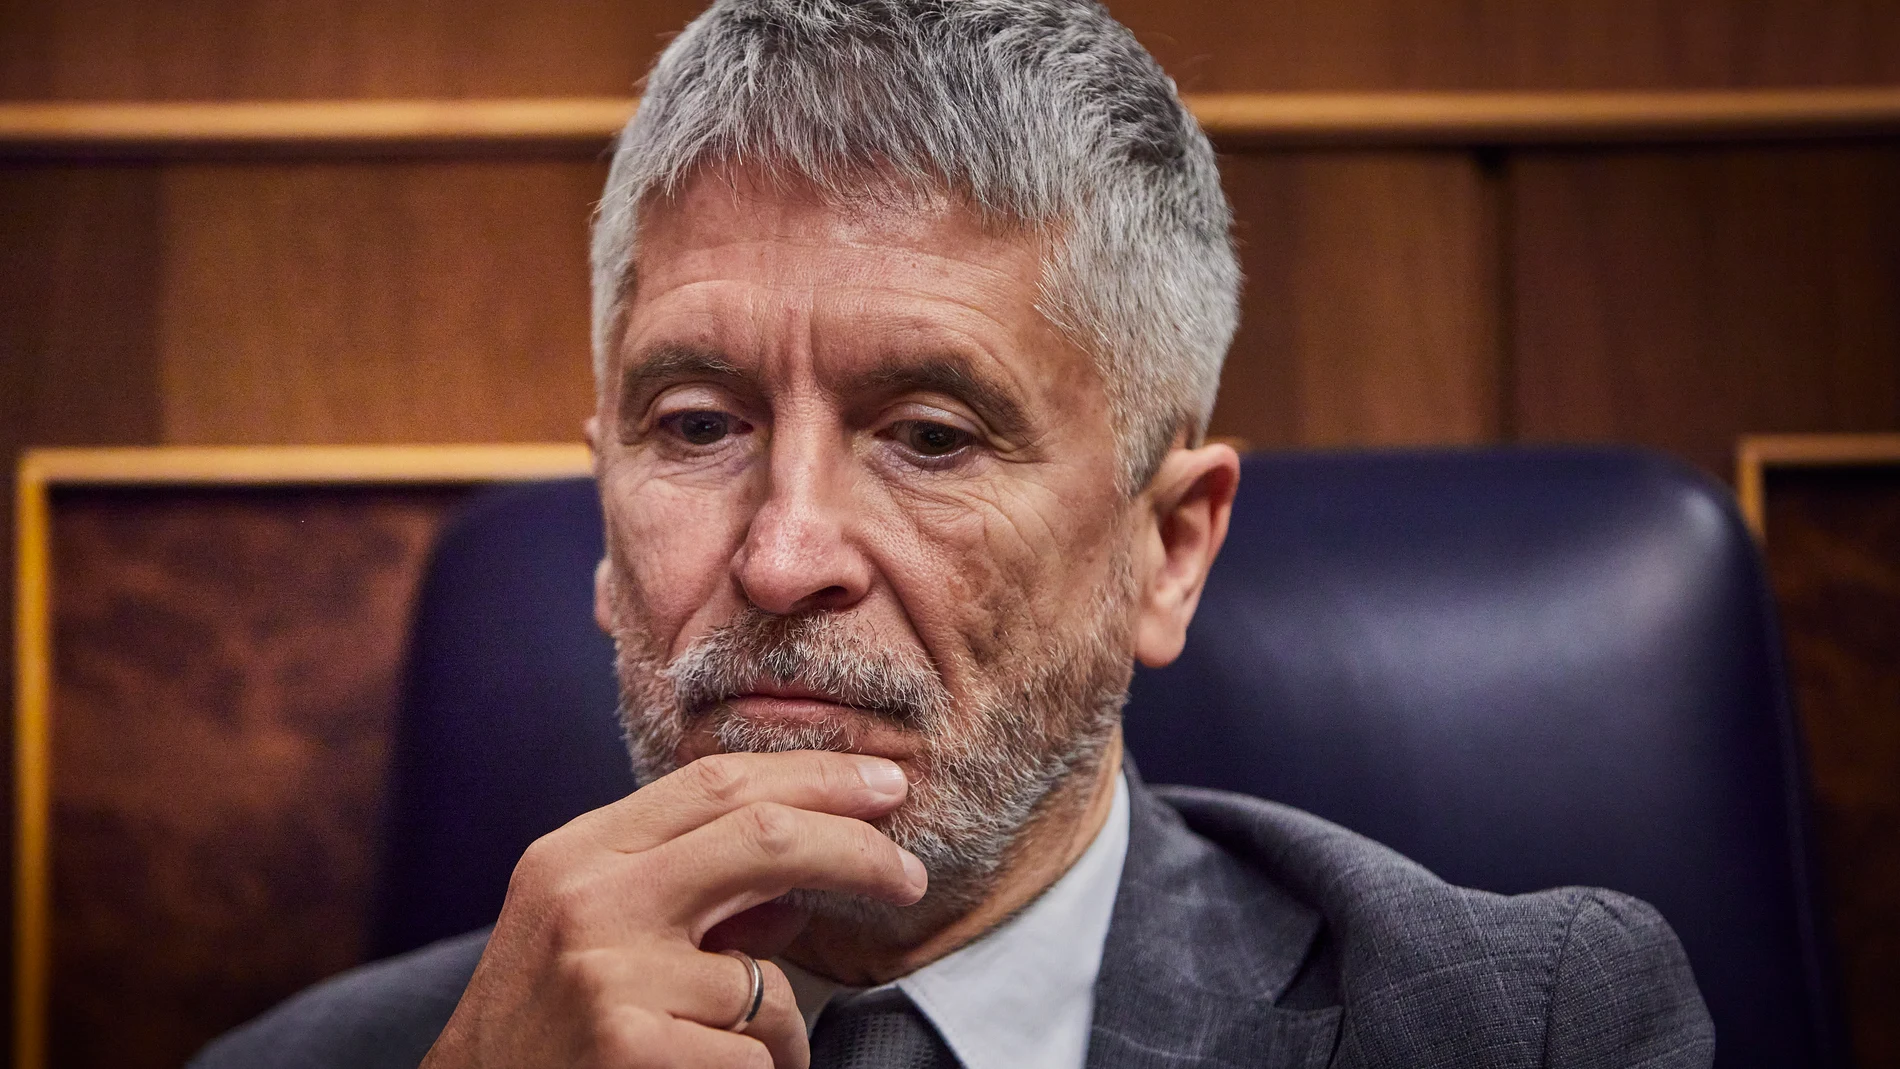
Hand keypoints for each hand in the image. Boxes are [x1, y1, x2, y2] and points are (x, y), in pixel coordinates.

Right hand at [420, 750, 924, 1067]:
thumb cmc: (547, 1033)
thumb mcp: (598, 938)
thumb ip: (690, 895)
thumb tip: (806, 885)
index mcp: (577, 855)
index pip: (716, 784)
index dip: (814, 777)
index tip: (884, 787)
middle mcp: (587, 901)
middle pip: (762, 838)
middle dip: (855, 852)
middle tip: (908, 877)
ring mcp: (608, 977)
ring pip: (768, 984)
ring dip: (779, 1033)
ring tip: (718, 1059)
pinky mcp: (632, 1049)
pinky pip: (754, 1057)